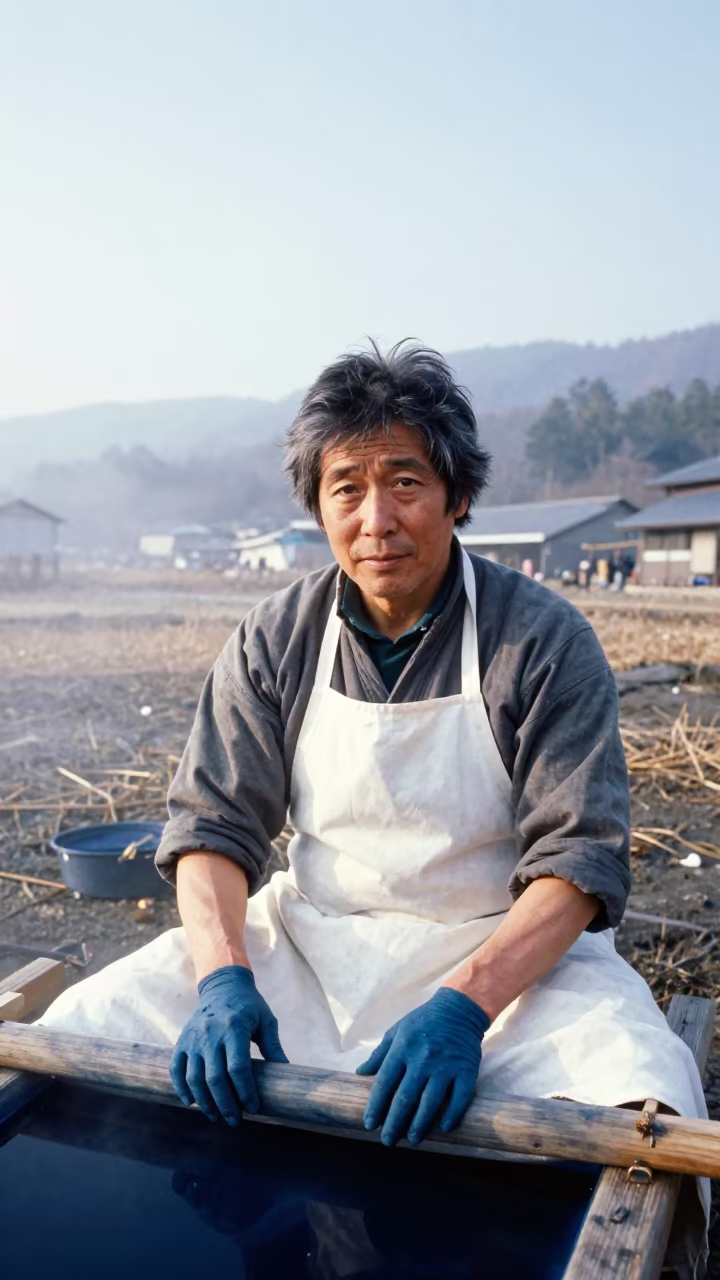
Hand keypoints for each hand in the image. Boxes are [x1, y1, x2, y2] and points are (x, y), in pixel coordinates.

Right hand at [170, 965, 287, 1124]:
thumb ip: (273, 1046)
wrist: (222, 984)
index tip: (254, 1108)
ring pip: (194, 1078)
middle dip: (226, 1105)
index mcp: (234, 1028)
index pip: (238, 1068)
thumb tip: (287, 1072)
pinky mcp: (182, 1041)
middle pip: (215, 1078)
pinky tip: (192, 1103)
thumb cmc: (249, 1005)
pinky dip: (181, 1088)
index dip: (246, 1092)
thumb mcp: (266, 1020)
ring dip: (205, 1102)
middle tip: (235, 1121)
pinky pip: (176, 1069)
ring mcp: (193, 1038)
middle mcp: (210, 1033)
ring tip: (216, 1117)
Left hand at [356, 987, 488, 1146]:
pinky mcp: (466, 1070)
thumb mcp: (397, 1031)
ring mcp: (446, 1065)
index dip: (376, 1107)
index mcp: (402, 1048)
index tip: (370, 1125)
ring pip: (431, 1102)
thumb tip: (360, 1073)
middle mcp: (423, 1058)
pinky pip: (460, 1098)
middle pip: (406, 1098)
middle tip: (388, 1141)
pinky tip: (443, 1128)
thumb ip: (379, 1054)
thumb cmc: (423, 1021)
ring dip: (420, 1124)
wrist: (458, 1009)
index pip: (384, 1083)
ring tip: (412, 1139)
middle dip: (394, 1123)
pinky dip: (452, 1115)